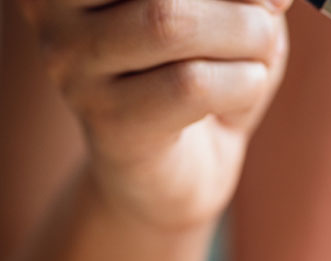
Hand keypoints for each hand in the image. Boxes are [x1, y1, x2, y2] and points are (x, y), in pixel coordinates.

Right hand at [20, 0, 289, 231]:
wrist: (184, 169)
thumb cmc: (206, 69)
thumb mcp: (229, 8)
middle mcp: (53, 6)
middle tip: (272, 5)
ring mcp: (72, 65)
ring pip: (169, 22)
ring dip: (246, 34)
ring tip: (259, 52)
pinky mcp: (108, 122)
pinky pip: (191, 85)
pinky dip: (243, 82)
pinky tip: (241, 91)